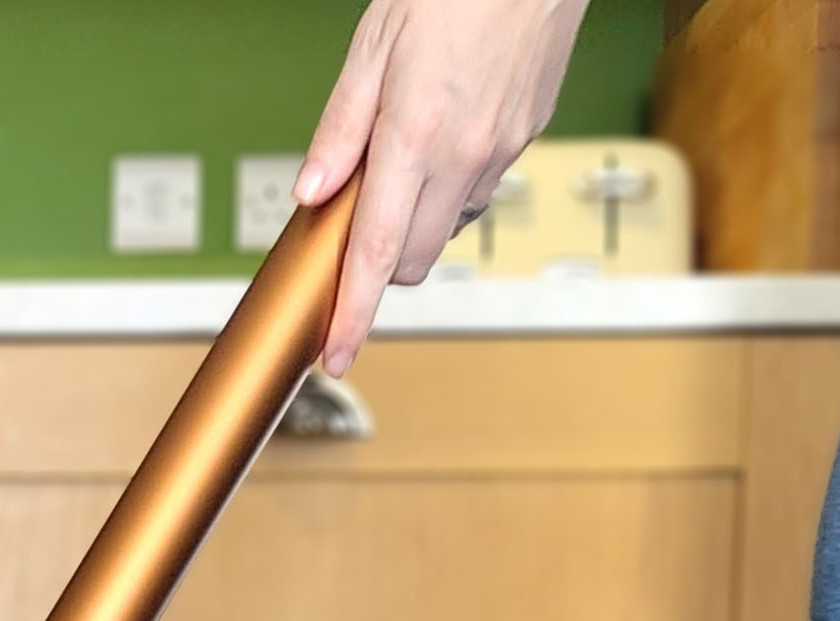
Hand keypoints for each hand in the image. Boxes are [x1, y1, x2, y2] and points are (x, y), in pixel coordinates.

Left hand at [296, 0, 591, 373]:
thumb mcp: (371, 48)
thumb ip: (340, 129)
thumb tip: (311, 193)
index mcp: (415, 135)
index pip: (374, 251)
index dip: (352, 312)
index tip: (335, 353)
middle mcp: (465, 155)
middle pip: (411, 259)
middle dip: (376, 263)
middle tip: (352, 225)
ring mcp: (502, 150)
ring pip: (446, 229)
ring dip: (415, 222)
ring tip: (399, 166)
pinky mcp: (527, 138)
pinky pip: (478, 192)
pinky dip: (449, 189)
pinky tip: (440, 145)